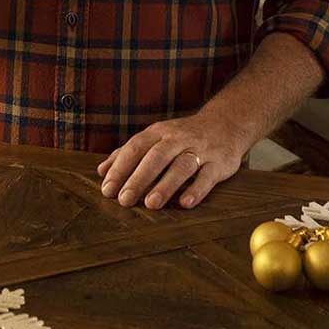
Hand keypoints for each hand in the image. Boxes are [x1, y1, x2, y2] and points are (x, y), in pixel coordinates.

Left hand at [96, 112, 250, 209]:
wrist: (227, 124)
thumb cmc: (183, 136)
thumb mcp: (156, 137)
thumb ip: (128, 153)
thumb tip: (101, 171)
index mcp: (159, 132)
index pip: (136, 147)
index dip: (120, 168)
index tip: (107, 189)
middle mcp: (178, 139)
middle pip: (156, 157)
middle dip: (139, 179)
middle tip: (124, 200)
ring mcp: (200, 150)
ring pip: (181, 166)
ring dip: (165, 185)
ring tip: (151, 204)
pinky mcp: (220, 162)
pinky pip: (208, 176)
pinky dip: (197, 190)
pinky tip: (185, 203)